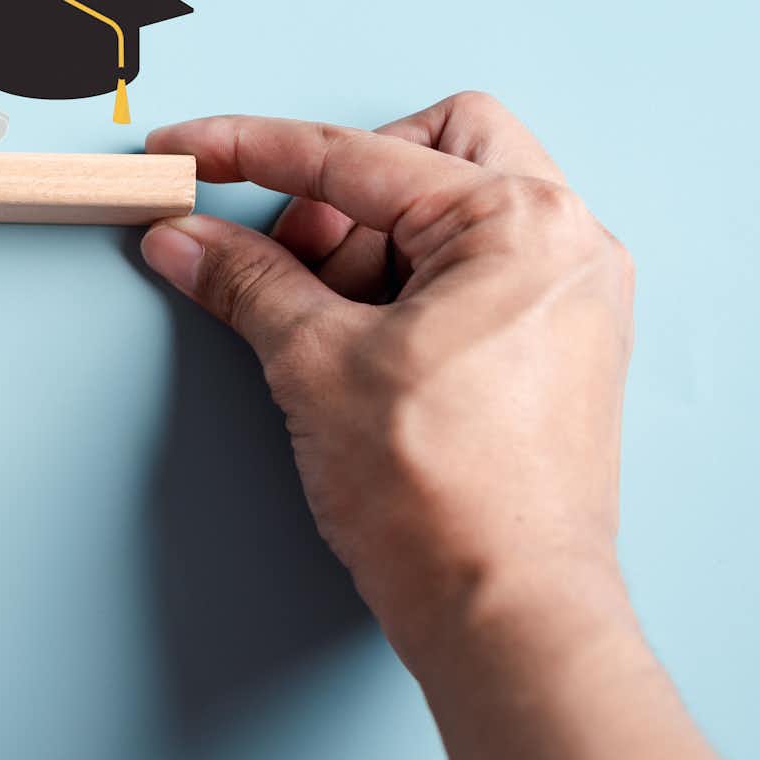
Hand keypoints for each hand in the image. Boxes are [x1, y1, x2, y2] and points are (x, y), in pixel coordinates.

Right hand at [138, 93, 635, 654]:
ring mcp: (574, 295)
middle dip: (344, 189)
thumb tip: (184, 237)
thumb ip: (245, 280)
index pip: (355, 157)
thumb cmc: (440, 494)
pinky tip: (363, 353)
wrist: (505, 609)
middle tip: (288, 258)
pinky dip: (410, 290)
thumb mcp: (315, 365)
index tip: (186, 155)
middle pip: (436, 150)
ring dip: (373, 248)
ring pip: (455, 214)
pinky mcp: (562, 347)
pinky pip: (476, 274)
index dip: (250, 152)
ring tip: (326, 332)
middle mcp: (567, 242)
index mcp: (519, 223)